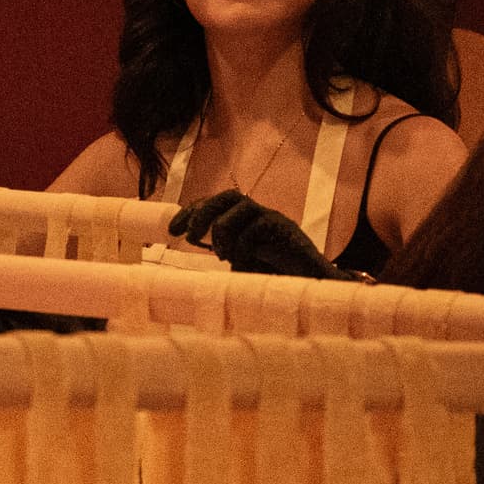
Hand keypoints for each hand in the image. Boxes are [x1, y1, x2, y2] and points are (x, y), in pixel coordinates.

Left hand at [167, 190, 332, 278]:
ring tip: (222, 255)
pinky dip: (243, 244)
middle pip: (226, 196)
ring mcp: (273, 219)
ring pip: (241, 205)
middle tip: (191, 236)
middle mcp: (258, 215)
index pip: (214, 203)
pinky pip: (258, 226)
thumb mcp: (241, 267)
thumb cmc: (275, 277)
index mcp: (244, 220)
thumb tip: (193, 264)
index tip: (171, 230)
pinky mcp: (287, 229)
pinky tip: (241, 261)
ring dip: (223, 229)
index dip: (191, 212)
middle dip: (202, 213)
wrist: (311, 286)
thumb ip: (224, 257)